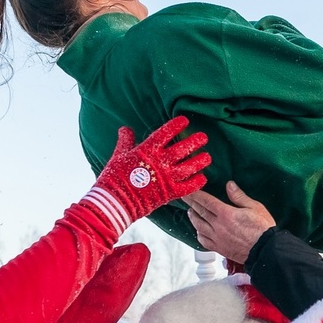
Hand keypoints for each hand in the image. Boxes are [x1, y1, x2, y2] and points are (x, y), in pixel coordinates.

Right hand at [85, 116, 210, 235]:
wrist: (115, 202)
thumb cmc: (114, 177)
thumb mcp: (118, 155)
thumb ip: (125, 141)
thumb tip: (125, 129)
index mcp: (147, 150)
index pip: (165, 133)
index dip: (176, 125)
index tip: (184, 120)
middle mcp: (160, 162)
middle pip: (182, 148)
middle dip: (195, 141)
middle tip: (204, 137)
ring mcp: (166, 178)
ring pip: (189, 167)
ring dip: (200, 161)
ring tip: (208, 157)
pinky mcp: (169, 193)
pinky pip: (187, 187)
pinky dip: (196, 183)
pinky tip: (202, 178)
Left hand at [185, 181, 275, 263]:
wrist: (266, 251)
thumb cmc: (263, 229)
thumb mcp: (254, 207)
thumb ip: (239, 196)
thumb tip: (229, 185)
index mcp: (226, 214)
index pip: (206, 201)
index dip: (195, 195)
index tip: (188, 191)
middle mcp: (218, 226)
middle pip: (200, 212)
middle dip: (191, 203)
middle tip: (184, 198)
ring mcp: (217, 239)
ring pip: (199, 226)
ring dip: (193, 218)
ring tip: (190, 212)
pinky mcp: (219, 249)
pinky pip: (203, 241)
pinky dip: (199, 234)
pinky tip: (199, 230)